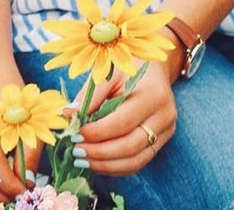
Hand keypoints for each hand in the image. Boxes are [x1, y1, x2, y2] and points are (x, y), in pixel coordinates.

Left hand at [75, 61, 176, 175]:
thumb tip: (67, 115)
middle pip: (130, 146)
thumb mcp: (109, 72)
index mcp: (153, 94)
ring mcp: (165, 131)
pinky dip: (116, 167)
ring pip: (135, 160)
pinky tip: (97, 162)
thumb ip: (90, 95)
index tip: (75, 135)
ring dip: (106, 165)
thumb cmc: (128, 65)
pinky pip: (138, 162)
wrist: (154, 66)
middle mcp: (164, 116)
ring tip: (83, 160)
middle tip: (76, 151)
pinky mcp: (162, 142)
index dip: (97, 132)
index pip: (122, 122)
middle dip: (99, 153)